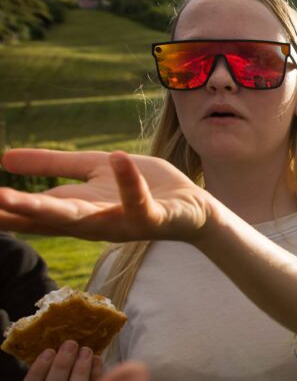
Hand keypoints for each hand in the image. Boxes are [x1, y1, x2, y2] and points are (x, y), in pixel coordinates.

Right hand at [0, 149, 213, 242]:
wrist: (194, 206)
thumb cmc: (144, 187)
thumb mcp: (94, 170)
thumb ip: (54, 165)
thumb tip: (4, 158)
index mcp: (77, 210)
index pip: (32, 213)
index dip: (5, 212)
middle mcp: (94, 221)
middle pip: (48, 218)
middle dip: (14, 213)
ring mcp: (122, 221)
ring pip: (82, 218)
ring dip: (47, 207)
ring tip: (12, 196)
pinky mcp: (153, 217)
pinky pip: (138, 201)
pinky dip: (128, 182)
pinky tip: (117, 159)